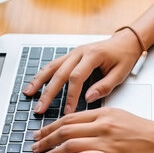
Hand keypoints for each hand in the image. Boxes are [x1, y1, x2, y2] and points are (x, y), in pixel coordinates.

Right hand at [22, 29, 141, 113]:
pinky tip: (34, 84)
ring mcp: (73, 53)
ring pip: (52, 67)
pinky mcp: (71, 56)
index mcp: (93, 55)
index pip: (77, 77)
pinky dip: (42, 75)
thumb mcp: (121, 73)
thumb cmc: (124, 56)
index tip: (67, 111)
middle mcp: (80, 52)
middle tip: (40, 108)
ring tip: (28, 94)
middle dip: (48, 93)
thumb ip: (105, 86)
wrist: (125, 41)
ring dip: (38, 81)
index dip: (71, 96)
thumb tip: (89, 98)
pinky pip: (54, 65)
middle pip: (59, 73)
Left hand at [31, 107, 153, 152]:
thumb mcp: (120, 117)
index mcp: (103, 113)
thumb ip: (99, 120)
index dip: (50, 126)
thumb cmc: (146, 132)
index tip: (40, 132)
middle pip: (64, 129)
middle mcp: (102, 124)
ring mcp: (105, 141)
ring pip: (69, 143)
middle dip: (44, 138)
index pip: (69, 118)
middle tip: (33, 145)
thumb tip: (79, 129)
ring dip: (50, 151)